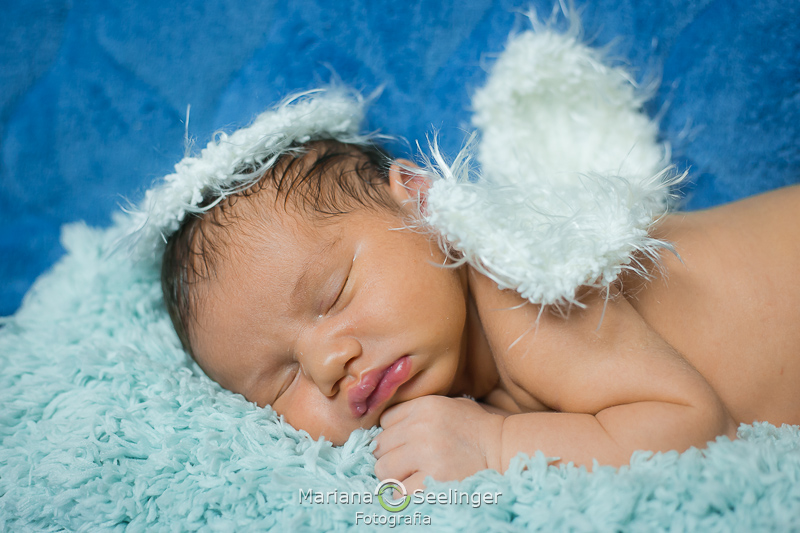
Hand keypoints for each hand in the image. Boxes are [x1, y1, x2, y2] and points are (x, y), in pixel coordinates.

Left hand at [373, 395, 504, 492]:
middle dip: (390, 456)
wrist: (503, 448)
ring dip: (394, 476)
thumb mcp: (448, 404)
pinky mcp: (432, 479)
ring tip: (411, 476)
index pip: (385, 422)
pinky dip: (403, 493)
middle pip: (380, 446)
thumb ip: (417, 411)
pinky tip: (416, 488)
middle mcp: (421, 427)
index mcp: (424, 406)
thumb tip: (386, 426)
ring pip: (383, 469)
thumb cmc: (475, 428)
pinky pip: (398, 490)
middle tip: (408, 463)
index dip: (393, 435)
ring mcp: (426, 454)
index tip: (405, 443)